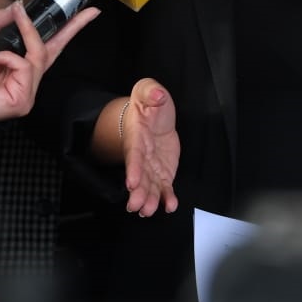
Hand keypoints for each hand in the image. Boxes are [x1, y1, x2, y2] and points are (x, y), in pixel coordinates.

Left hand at [0, 0, 97, 125]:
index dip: (67, 29)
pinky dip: (7, 57)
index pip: (48, 44)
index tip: (86, 13)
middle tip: (88, 11)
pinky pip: (24, 66)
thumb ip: (0, 21)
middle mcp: (27, 78)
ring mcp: (27, 91)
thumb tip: (19, 5)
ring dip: (24, 35)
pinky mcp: (23, 100)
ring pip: (38, 54)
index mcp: (19, 64)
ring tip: (1, 35)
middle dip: (72, 28)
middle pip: (55, 49)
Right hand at [121, 78, 179, 215]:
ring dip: (150, 199)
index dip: (133, 168)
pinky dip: (167, 198)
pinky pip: (165, 187)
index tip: (132, 182)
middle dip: (138, 192)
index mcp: (136, 137)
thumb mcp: (148, 90)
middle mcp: (142, 156)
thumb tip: (158, 95)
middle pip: (139, 177)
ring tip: (149, 211)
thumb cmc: (148, 104)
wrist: (153, 116)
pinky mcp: (163, 172)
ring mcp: (152, 166)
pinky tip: (170, 206)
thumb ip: (151, 91)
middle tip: (137, 206)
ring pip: (149, 186)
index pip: (134, 155)